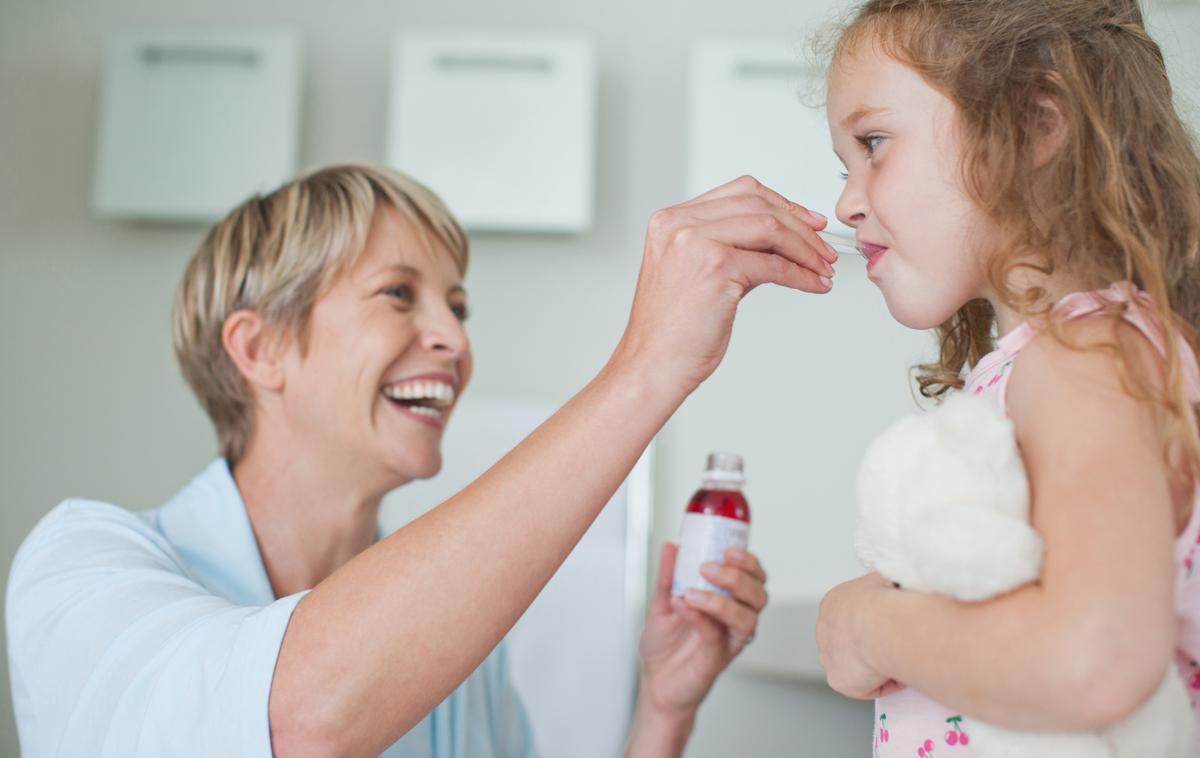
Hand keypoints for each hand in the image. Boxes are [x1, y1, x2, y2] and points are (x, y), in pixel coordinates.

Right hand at [612, 176, 836, 400]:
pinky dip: (802, 275)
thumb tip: (782, 244)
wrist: (652, 366)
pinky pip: (774, 265)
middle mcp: (680, 224)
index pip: (740, 192)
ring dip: (806, 249)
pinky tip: (813, 284)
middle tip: (823, 247)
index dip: (782, 204)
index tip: (807, 221)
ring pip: (771, 228)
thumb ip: (734, 250)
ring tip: (822, 267)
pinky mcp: (716, 267)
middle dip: (801, 226)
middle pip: (759, 205)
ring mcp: (696, 242)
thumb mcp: (696, 274)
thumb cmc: (670, 332)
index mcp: (671, 220)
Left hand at [636, 543, 768, 720]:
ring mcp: (729, 639)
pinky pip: (716, 634)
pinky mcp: (718, 657)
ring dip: (721, 600)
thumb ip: (668, 576)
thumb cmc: (664, 646)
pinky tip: (682, 605)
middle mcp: (735, 619)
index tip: (728, 549)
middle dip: (738, 577)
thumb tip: (671, 547)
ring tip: (692, 592)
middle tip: (709, 567)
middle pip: (758, 595)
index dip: (749, 562)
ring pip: (747, 617)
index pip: (754, 577)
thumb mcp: (661, 603)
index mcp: (729, 601)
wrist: (655, 682)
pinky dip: (699, 616)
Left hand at [815, 572, 903, 698]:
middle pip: (851, 643)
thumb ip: (886, 585)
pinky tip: (896, 672)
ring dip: (875, 665)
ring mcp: (828, 656)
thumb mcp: (887, 577)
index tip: (893, 625)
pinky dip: (884, 684)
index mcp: (834, 604)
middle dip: (873, 646)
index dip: (875, 623)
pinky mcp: (838, 680)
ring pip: (856, 666)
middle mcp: (824, 629)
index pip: (852, 617)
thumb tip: (896, 585)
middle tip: (897, 645)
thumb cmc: (888, 598)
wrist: (882, 621)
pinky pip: (865, 687)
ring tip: (898, 659)